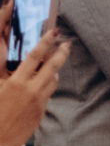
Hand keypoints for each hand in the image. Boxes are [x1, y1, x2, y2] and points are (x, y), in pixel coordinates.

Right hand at [0, 24, 67, 145]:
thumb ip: (7, 75)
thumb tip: (18, 65)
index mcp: (17, 82)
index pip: (36, 56)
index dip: (46, 42)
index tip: (54, 33)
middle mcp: (31, 90)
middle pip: (53, 67)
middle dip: (61, 53)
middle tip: (67, 44)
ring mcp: (38, 102)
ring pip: (53, 81)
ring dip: (55, 71)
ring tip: (55, 63)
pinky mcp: (41, 112)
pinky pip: (47, 94)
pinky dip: (47, 86)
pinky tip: (42, 84)